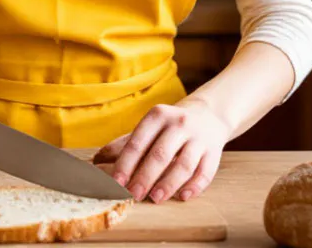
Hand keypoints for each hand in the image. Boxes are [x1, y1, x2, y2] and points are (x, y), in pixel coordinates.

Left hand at [93, 98, 230, 203]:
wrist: (209, 114)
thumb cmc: (170, 126)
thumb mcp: (149, 127)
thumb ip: (125, 144)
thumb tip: (97, 160)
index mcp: (157, 116)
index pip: (138, 142)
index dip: (126, 163)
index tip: (116, 182)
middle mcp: (179, 124)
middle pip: (160, 154)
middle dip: (145, 177)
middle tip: (133, 195)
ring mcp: (199, 138)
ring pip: (184, 164)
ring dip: (168, 183)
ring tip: (155, 198)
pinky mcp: (214, 152)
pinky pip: (205, 171)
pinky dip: (194, 186)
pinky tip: (183, 196)